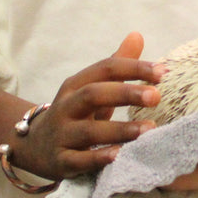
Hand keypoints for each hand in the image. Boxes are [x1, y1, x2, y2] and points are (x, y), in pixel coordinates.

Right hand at [11, 33, 163, 179]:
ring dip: (120, 130)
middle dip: (126, 93)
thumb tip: (137, 35)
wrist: (34, 147)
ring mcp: (61, 135)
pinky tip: (120, 156)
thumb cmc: (75, 114)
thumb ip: (116, 65)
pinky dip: (98, 158)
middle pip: (93, 94)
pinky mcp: (60, 162)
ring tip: (149, 129)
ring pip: (89, 131)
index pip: (105, 69)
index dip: (133, 68)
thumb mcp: (92, 88)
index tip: (163, 72)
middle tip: (156, 96)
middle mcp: (66, 107)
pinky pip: (79, 161)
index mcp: (76, 85)